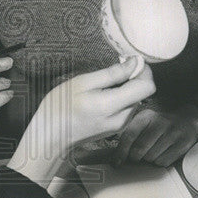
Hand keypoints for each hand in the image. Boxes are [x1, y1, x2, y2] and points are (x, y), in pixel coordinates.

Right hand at [10, 58, 155, 187]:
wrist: (51, 137)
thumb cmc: (60, 107)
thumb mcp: (82, 83)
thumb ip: (111, 74)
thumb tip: (134, 63)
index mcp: (112, 105)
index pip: (147, 87)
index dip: (143, 70)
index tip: (129, 61)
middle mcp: (122, 118)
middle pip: (143, 93)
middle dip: (133, 77)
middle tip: (113, 69)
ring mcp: (120, 125)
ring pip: (136, 99)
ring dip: (127, 87)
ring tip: (104, 83)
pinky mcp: (117, 128)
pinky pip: (128, 107)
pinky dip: (121, 97)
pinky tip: (103, 95)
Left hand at [111, 103, 197, 167]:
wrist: (189, 122)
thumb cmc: (160, 126)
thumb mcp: (145, 123)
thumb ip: (130, 135)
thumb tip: (115, 158)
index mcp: (146, 116)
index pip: (129, 135)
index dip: (121, 152)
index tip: (116, 163)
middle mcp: (160, 122)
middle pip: (139, 150)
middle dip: (136, 157)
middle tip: (138, 156)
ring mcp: (173, 133)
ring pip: (151, 158)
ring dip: (149, 159)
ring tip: (153, 151)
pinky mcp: (183, 144)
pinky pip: (163, 162)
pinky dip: (160, 162)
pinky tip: (163, 153)